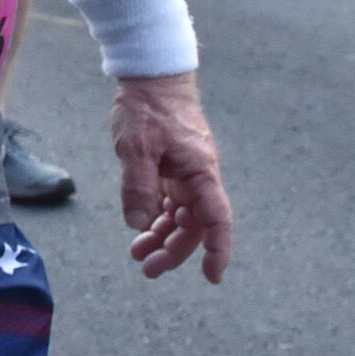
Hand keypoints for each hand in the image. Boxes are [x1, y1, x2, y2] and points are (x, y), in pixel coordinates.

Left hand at [110, 71, 232, 283]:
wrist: (151, 79)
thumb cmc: (148, 109)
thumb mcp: (136, 147)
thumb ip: (138, 185)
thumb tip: (138, 222)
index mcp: (200, 173)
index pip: (216, 219)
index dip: (217, 249)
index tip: (212, 276)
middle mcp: (198, 177)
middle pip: (195, 225)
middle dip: (175, 251)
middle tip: (148, 270)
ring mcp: (185, 174)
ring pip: (180, 217)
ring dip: (162, 238)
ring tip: (138, 255)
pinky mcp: (171, 169)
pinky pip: (169, 203)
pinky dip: (156, 219)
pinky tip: (140, 230)